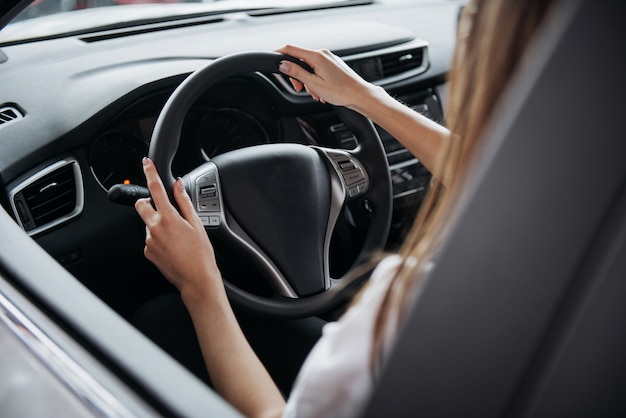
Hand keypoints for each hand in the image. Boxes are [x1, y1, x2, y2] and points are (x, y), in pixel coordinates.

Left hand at [135, 158, 221, 302]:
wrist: (195, 279)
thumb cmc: (200, 253)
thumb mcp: (197, 223)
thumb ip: (184, 201)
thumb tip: (179, 185)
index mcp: (168, 217)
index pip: (155, 188)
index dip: (150, 173)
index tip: (146, 163)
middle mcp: (154, 228)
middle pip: (141, 205)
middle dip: (148, 202)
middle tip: (163, 209)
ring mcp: (148, 241)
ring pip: (147, 223)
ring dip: (157, 224)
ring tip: (176, 237)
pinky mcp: (147, 252)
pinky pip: (149, 239)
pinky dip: (158, 239)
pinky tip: (172, 247)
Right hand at [275, 44, 373, 107]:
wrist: (358, 95)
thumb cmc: (340, 91)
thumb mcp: (313, 83)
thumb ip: (296, 72)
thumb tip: (283, 64)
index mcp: (316, 56)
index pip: (291, 49)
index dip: (278, 52)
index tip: (271, 57)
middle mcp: (323, 54)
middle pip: (300, 60)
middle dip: (297, 75)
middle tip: (299, 88)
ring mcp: (329, 58)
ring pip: (309, 67)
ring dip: (307, 81)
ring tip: (315, 93)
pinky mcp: (333, 64)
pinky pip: (318, 69)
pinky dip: (315, 80)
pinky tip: (321, 91)